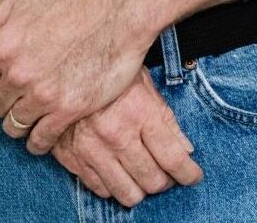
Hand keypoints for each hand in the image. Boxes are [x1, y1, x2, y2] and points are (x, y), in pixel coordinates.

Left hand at [0, 0, 152, 152]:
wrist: (118, 8)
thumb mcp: (21, 0)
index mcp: (3, 46)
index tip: (2, 83)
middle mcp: (18, 73)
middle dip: (5, 102)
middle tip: (22, 95)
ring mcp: (42, 93)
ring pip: (14, 126)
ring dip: (20, 123)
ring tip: (33, 114)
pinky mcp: (67, 110)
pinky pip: (41, 141)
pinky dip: (39, 141)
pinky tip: (45, 132)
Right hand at [52, 70, 202, 208]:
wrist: (62, 63)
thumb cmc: (109, 69)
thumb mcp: (144, 84)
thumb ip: (166, 118)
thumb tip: (185, 150)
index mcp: (138, 112)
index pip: (172, 158)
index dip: (188, 173)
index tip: (193, 176)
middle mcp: (115, 134)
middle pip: (152, 181)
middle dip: (166, 182)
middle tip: (168, 173)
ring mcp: (91, 149)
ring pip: (128, 194)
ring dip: (141, 188)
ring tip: (143, 174)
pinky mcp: (72, 157)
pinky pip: (100, 189)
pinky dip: (113, 185)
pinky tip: (118, 169)